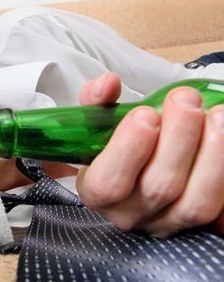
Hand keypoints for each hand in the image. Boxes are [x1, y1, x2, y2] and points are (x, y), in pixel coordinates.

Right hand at [75, 72, 223, 235]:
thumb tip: (109, 83)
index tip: (145, 113)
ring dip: (212, 155)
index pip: (108, 183)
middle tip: (185, 99)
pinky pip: (219, 208)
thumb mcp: (96, 123)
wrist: (134, 173)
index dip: (129, 150)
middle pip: (158, 188)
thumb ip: (96, 101)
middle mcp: (129, 213)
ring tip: (217, 114)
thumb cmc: (113, 147)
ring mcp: (166, 223)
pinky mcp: (197, 224)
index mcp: (96, 191)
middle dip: (178, 137)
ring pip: (196, 203)